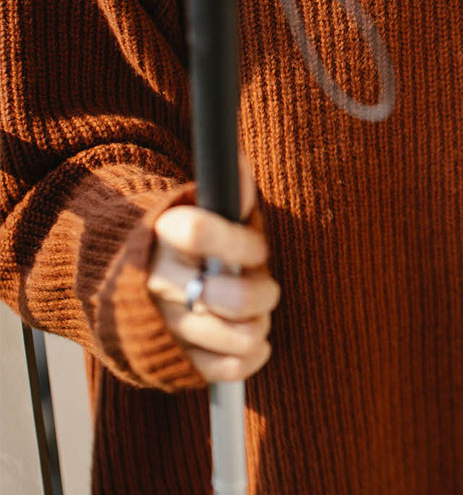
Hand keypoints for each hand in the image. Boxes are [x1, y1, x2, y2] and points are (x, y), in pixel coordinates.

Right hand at [146, 151, 279, 381]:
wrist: (129, 281)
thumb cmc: (186, 243)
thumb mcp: (202, 208)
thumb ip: (228, 191)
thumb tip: (239, 163)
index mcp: (164, 235)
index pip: (198, 231)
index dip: (238, 242)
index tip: (250, 247)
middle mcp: (159, 282)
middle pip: (233, 297)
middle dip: (262, 293)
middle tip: (265, 288)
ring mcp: (165, 324)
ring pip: (238, 334)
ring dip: (259, 325)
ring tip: (254, 314)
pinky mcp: (174, 361)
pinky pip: (227, 368)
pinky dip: (251, 356)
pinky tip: (252, 341)